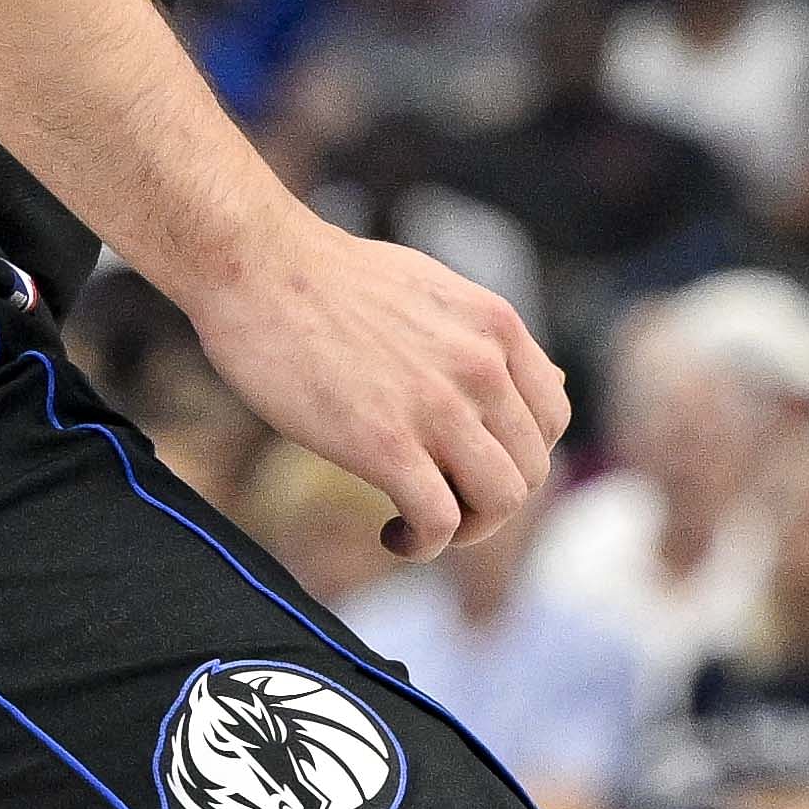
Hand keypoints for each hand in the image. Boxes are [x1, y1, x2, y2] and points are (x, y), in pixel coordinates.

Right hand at [181, 212, 565, 556]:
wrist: (255, 264)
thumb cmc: (328, 278)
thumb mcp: (434, 289)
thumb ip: (487, 339)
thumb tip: (548, 377)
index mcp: (496, 326)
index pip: (553, 418)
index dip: (519, 455)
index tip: (470, 464)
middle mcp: (482, 366)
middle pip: (529, 469)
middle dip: (488, 500)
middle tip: (439, 503)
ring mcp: (438, 406)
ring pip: (500, 502)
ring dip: (465, 530)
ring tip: (417, 523)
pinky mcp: (386, 444)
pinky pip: (440, 521)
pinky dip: (423, 544)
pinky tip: (392, 533)